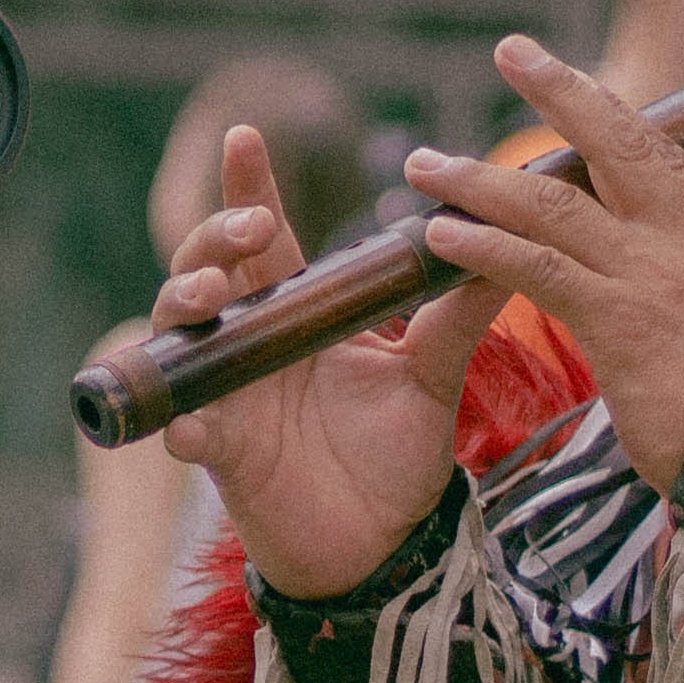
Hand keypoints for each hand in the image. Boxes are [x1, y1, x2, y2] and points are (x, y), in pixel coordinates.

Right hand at [154, 123, 492, 597]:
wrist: (385, 546)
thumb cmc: (396, 457)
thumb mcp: (432, 374)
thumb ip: (456, 313)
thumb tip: (506, 243)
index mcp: (297, 313)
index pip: (265, 236)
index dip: (248, 186)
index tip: (247, 136)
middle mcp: (252, 344)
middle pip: (206, 267)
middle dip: (215, 238)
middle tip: (251, 228)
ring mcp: (228, 394)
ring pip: (178, 333)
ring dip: (184, 303)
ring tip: (210, 293)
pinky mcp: (223, 453)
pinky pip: (185, 430)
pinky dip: (180, 423)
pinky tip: (191, 423)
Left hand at [402, 37, 683, 493]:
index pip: (662, 153)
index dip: (610, 112)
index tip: (569, 80)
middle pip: (615, 141)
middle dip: (559, 89)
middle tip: (510, 51)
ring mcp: (653, 275)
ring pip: (554, 203)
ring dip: (479, 180)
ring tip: (424, 166)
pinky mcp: (618, 320)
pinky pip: (536, 268)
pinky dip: (482, 246)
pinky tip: (439, 237)